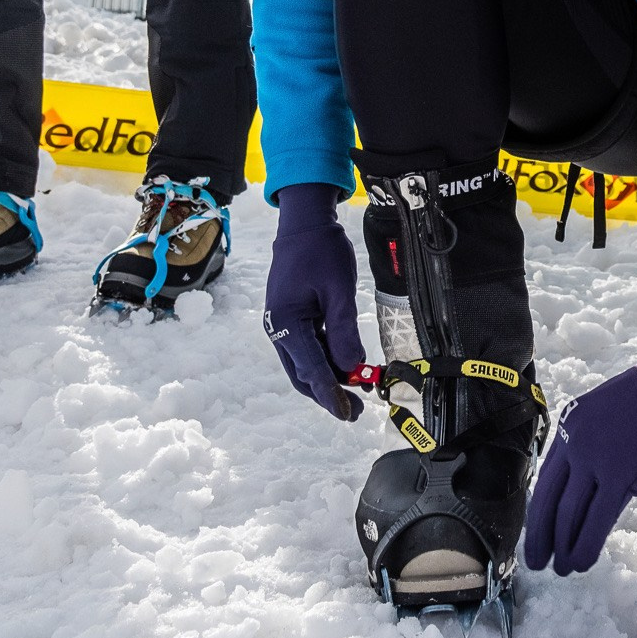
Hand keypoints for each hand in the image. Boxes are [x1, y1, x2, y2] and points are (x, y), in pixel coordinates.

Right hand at [263, 183, 366, 419]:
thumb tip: (351, 367)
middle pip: (302, 374)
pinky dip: (326, 360)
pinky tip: (348, 365)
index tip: (348, 413)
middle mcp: (278, 328)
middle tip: (356, 410)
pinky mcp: (291, 319)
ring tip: (358, 389)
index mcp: (286, 321)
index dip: (331, 394)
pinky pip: (307, 348)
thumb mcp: (339, 290)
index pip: (311, 369)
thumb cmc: (322, 251)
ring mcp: (282, 324)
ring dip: (329, 378)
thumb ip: (344, 330)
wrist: (304, 224)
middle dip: (328, 394)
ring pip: (304, 364)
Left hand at [523, 350, 636, 575]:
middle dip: (541, 536)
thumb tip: (589, 490)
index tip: (539, 534)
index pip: (545, 479)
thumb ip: (592, 449)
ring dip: (563, 547)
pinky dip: (587, 545)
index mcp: (568, 425)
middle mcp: (573, 443)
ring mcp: (595, 458)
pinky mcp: (620, 474)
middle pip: (548, 500)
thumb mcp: (605, 414)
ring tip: (564, 569)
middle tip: (537, 562)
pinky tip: (584, 562)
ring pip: (569, 515)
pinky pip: (597, 519)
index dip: (539, 512)